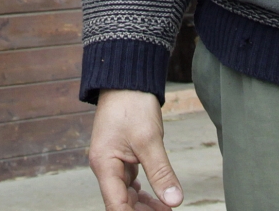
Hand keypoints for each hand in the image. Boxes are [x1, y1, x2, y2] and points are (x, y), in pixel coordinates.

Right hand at [89, 89, 182, 209]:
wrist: (127, 81)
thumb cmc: (132, 105)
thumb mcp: (149, 140)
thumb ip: (161, 172)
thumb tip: (174, 201)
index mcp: (104, 166)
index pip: (117, 206)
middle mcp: (105, 168)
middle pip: (121, 204)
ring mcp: (113, 164)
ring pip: (127, 196)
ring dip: (145, 207)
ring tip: (167, 210)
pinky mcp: (122, 158)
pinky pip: (131, 184)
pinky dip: (145, 194)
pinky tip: (160, 200)